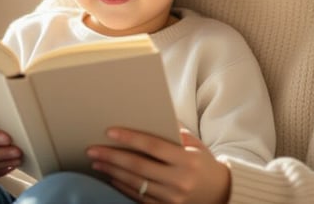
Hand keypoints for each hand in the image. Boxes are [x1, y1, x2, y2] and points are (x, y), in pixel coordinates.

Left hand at [87, 128, 229, 203]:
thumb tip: (152, 116)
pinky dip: (122, 186)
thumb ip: (176, 133)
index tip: (110, 132)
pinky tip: (111, 176)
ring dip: (112, 172)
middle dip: (112, 156)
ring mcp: (172, 198)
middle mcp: (180, 181)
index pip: (153, 146)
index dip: (130, 139)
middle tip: (92, 149)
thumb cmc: (204, 163)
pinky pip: (139, 197)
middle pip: (139, 167)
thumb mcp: (196, 145)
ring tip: (97, 161)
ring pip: (135, 183)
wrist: (221, 193)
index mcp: (187, 160)